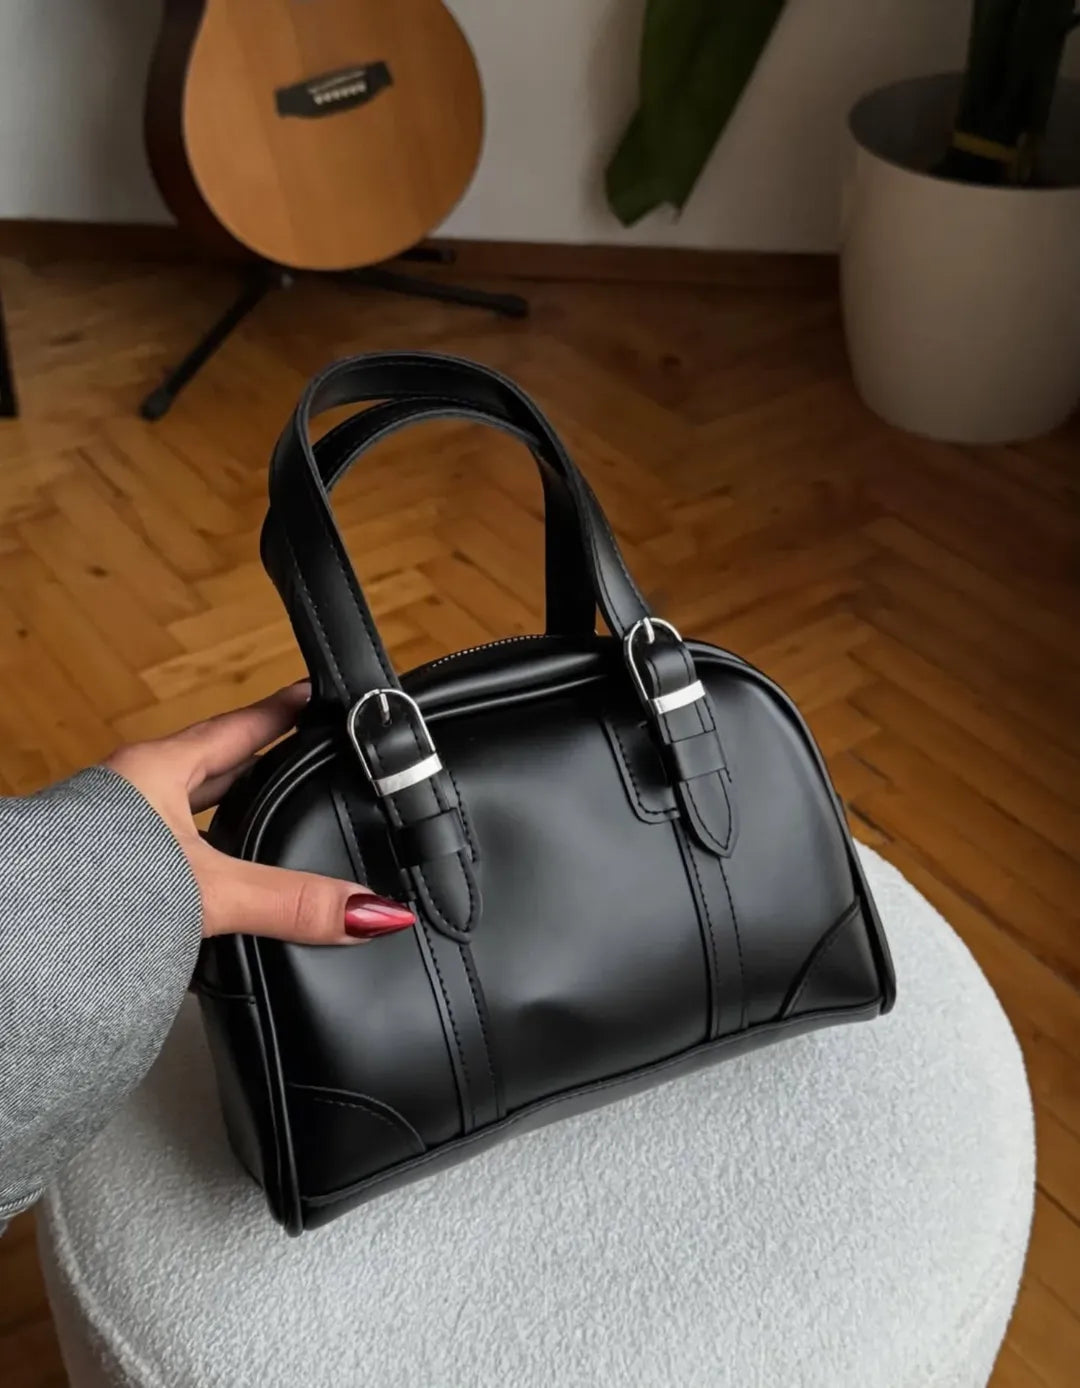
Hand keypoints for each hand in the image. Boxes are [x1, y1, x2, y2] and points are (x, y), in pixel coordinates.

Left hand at [106, 683, 414, 943]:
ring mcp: (115, 833)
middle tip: (306, 759)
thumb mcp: (207, 890)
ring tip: (272, 830)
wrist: (14, 927)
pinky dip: (199, 866)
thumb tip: (370, 909)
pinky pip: (166, 856)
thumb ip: (291, 902)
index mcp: (160, 771)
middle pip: (216, 767)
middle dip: (262, 766)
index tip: (316, 694)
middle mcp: (135, 794)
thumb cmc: (81, 885)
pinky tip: (214, 892)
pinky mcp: (102, 875)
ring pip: (187, 814)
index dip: (284, 712)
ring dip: (227, 820)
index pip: (242, 727)